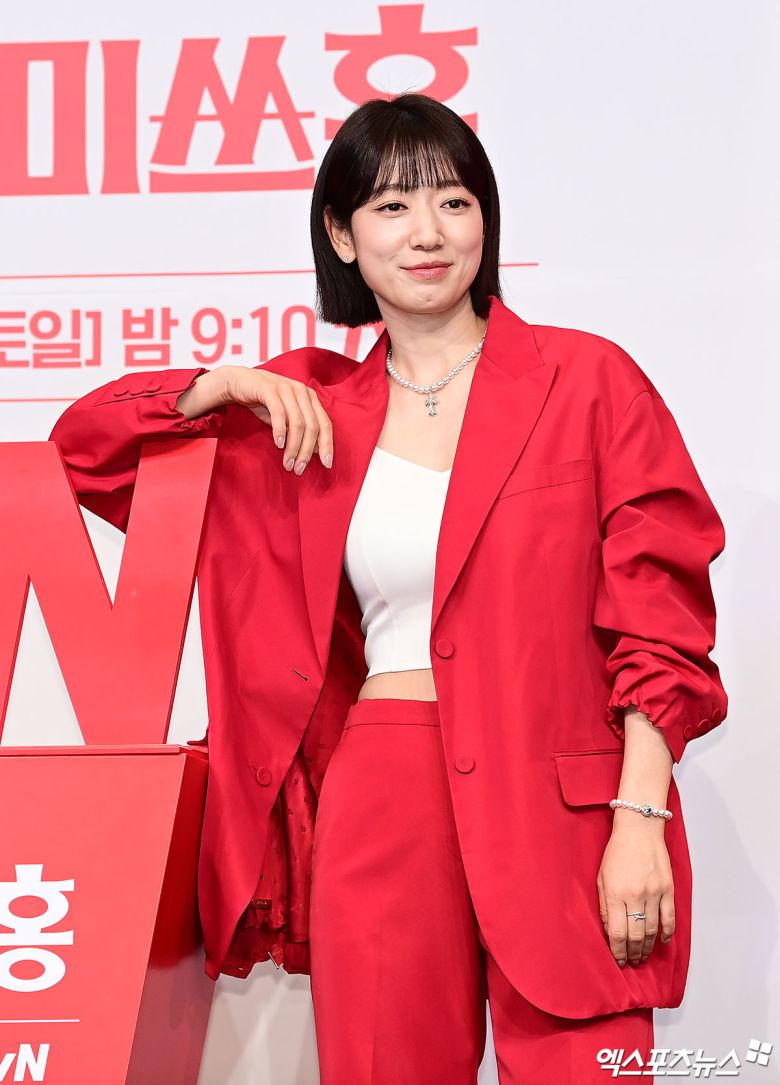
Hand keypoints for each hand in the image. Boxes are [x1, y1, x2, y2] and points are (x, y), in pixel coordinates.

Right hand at [220, 365, 333, 473]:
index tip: (327, 464)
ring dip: (293, 447)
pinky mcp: (270, 389)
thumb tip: (316, 452)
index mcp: (310, 398)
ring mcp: (287, 389)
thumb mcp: (286, 418)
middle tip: (298, 469)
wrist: (239, 382)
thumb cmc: (265, 403)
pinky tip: (279, 444)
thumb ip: (301, 431)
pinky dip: (280, 431)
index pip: (325, 424)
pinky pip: (279, 413)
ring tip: (287, 463)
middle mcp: (302, 392)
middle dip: (307, 452)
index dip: (327, 445)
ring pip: (297, 423)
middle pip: (312, 426)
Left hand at [596, 821, 674, 968]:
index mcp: (616, 892)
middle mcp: (636, 895)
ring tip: (642, 956)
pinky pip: (669, 918)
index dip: (617, 951)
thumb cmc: (617, 851)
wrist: (639, 829)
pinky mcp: (668, 889)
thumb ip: (605, 906)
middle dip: (632, 953)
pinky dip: (667, 933)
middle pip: (635, 935)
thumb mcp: (601, 877)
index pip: (617, 933)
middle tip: (631, 962)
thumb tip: (610, 931)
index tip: (618, 960)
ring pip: (652, 930)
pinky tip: (663, 942)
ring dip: (647, 947)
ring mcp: (654, 892)